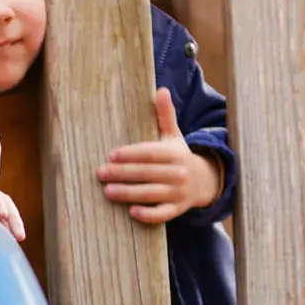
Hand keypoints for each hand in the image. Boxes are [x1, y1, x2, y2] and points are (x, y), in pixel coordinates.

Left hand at [98, 87, 219, 223]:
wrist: (204, 181)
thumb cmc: (179, 156)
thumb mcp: (174, 135)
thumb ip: (165, 115)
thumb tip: (160, 89)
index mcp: (175, 153)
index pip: (151, 153)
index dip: (131, 154)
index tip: (112, 155)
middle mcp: (178, 173)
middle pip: (148, 173)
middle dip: (123, 173)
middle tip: (100, 173)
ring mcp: (178, 193)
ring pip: (152, 193)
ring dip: (130, 193)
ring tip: (108, 191)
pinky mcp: (177, 209)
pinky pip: (163, 214)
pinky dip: (149, 215)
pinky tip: (132, 212)